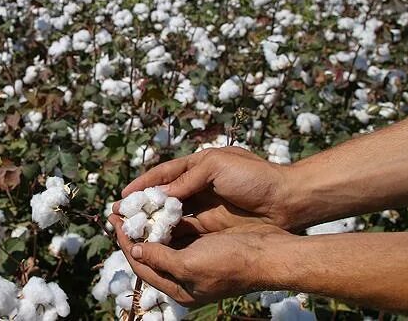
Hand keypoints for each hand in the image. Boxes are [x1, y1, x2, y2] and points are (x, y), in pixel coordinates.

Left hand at [108, 214, 291, 306]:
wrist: (269, 253)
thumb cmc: (230, 261)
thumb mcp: (189, 264)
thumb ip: (161, 259)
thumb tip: (136, 251)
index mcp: (179, 289)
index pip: (142, 266)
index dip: (126, 244)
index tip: (115, 222)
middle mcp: (185, 277)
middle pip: (150, 253)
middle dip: (134, 232)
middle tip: (120, 211)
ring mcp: (196, 260)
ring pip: (164, 241)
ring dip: (150, 224)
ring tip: (137, 204)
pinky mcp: (206, 245)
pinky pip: (180, 232)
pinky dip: (169, 220)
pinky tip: (162, 205)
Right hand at [115, 147, 298, 232]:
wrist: (288, 201)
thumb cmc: (255, 177)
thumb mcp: (218, 167)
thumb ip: (188, 178)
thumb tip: (161, 194)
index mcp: (198, 166)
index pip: (164, 174)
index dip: (143, 184)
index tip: (123, 196)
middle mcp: (197, 187)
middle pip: (163, 197)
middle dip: (142, 206)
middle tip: (120, 217)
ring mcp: (204, 208)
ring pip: (171, 216)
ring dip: (152, 223)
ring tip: (131, 231)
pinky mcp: (212, 227)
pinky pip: (185, 232)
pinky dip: (169, 236)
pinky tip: (154, 242)